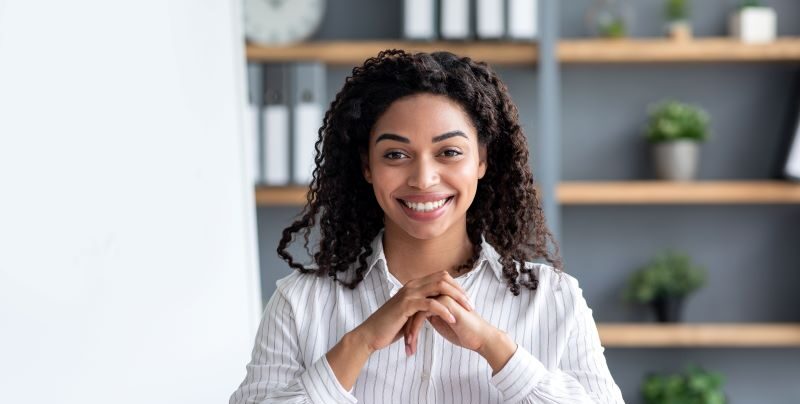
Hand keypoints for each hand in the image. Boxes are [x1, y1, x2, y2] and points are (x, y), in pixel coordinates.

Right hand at [350, 271, 473, 354]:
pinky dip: (443, 310)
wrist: (371, 334)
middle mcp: (412, 285)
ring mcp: (409, 293)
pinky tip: (452, 319)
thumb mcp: (409, 313)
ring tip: (466, 310)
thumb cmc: (390, 326)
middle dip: (459, 290)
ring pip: (439, 287)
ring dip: (456, 298)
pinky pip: (430, 304)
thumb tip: (436, 307)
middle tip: (471, 304)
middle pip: (443, 278)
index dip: (456, 286)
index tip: (466, 299)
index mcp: (414, 285)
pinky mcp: (406, 305)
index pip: (440, 277)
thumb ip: (421, 307)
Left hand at [405, 294, 495, 354]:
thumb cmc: (464, 333)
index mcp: (438, 298)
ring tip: (408, 347)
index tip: (405, 340)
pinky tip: (413, 342)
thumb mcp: (443, 324)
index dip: (408, 323)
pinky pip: (421, 314)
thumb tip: (418, 318)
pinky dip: (415, 329)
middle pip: (413, 307)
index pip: (415, 307)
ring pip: (415, 310)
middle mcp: (439, 294)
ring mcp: (442, 296)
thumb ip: (432, 317)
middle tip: (404, 344)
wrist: (481, 338)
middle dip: (405, 327)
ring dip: (409, 330)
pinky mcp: (445, 303)